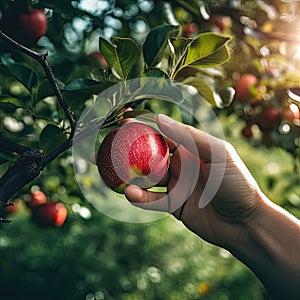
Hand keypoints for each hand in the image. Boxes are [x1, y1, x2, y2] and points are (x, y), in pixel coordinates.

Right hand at [125, 114, 263, 247]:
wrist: (246, 222)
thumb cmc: (237, 183)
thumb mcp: (217, 153)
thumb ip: (189, 136)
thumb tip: (159, 118)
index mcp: (191, 148)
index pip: (163, 133)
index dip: (144, 127)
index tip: (124, 123)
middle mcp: (181, 165)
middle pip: (150, 156)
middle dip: (131, 152)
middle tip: (111, 148)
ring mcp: (176, 185)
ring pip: (148, 179)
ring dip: (131, 177)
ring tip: (115, 175)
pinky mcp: (174, 205)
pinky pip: (153, 200)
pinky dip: (141, 198)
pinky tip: (130, 194)